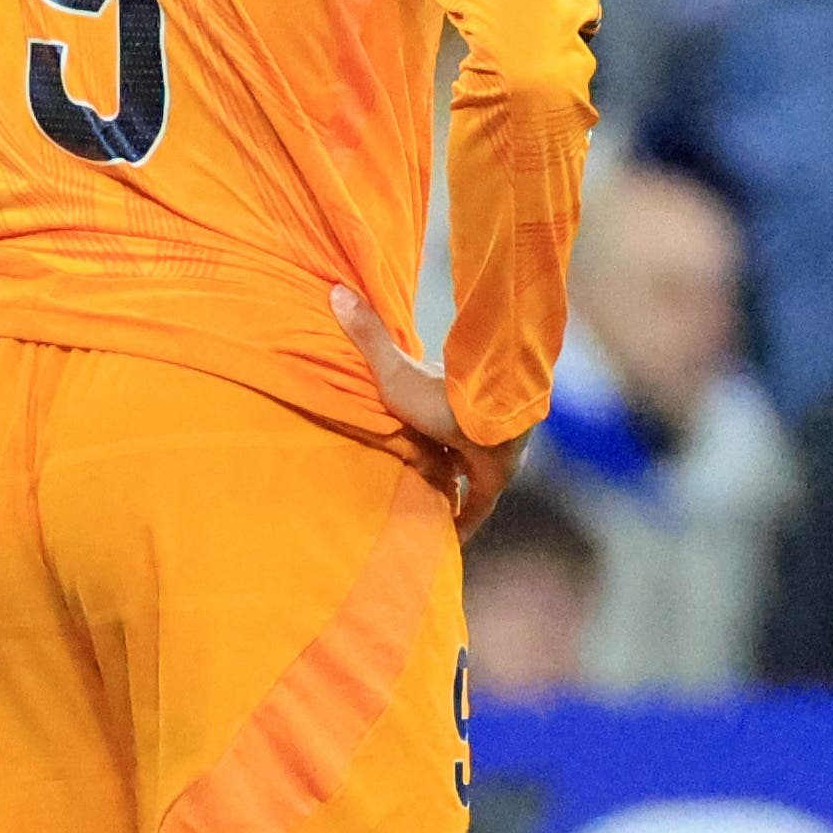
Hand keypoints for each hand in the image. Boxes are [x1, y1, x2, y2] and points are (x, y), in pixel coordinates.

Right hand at [332, 280, 523, 528]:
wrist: (492, 417)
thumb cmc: (444, 394)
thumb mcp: (395, 372)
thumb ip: (369, 336)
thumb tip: (335, 290)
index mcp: (454, 402)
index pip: (439, 414)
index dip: (425, 424)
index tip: (412, 434)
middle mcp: (476, 428)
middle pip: (455, 448)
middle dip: (438, 464)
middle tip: (413, 481)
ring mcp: (492, 454)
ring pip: (469, 477)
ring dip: (450, 493)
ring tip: (424, 514)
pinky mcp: (497, 478)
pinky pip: (478, 506)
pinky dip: (463, 523)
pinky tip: (449, 543)